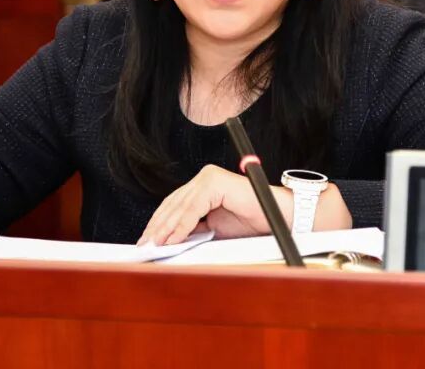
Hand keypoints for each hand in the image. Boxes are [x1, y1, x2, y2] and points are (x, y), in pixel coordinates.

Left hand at [137, 164, 293, 245]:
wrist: (279, 218)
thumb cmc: (251, 223)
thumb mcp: (214, 230)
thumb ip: (193, 231)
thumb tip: (168, 242)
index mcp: (202, 186)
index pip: (173, 205)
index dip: (158, 224)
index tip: (147, 241)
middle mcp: (204, 178)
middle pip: (173, 204)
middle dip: (157, 227)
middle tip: (145, 246)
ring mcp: (209, 177)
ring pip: (180, 206)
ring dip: (166, 229)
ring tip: (155, 245)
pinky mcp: (215, 182)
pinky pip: (193, 208)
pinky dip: (181, 225)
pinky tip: (172, 239)